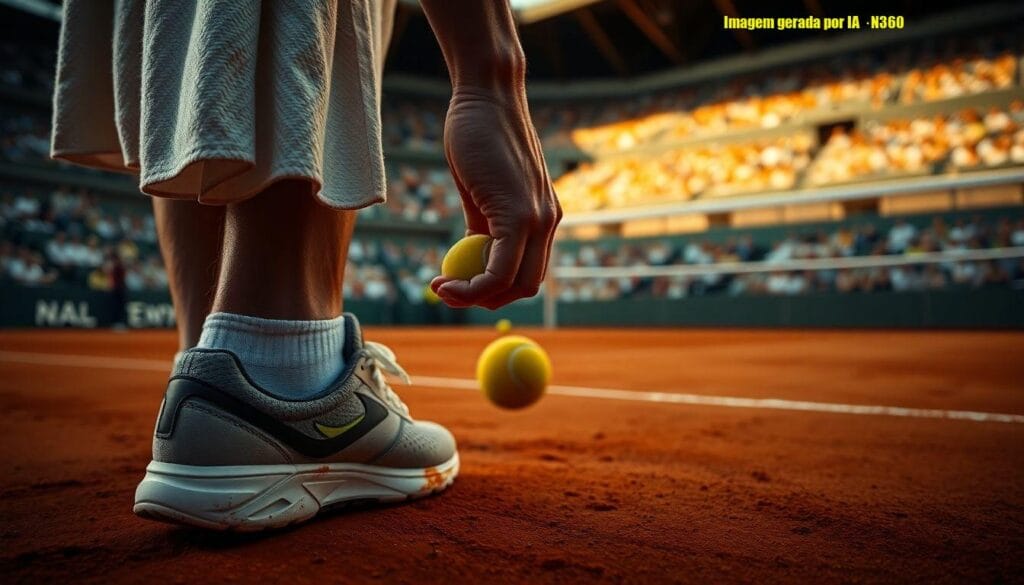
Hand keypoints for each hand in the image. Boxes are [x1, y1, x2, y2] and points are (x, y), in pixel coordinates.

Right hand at [430, 88, 561, 308]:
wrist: (486, 97)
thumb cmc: (478, 135)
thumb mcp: (481, 191)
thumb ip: (483, 225)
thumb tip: (471, 257)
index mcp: (543, 217)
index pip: (527, 272)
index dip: (493, 289)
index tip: (458, 285)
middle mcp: (547, 222)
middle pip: (524, 286)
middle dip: (484, 300)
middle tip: (448, 292)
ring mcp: (538, 219)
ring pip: (514, 284)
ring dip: (474, 297)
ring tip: (442, 287)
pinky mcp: (521, 215)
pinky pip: (500, 271)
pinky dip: (472, 286)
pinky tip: (445, 280)